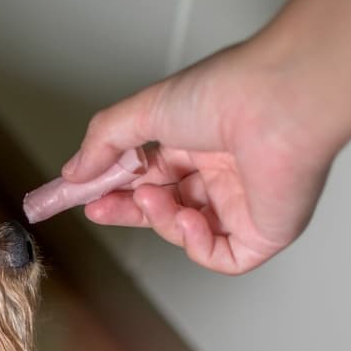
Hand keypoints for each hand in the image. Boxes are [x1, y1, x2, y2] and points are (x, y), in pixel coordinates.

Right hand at [63, 40, 334, 274]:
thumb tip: (73, 173)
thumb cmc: (224, 94)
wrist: (277, 104)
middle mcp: (224, 173)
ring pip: (186, 232)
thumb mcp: (141, 113)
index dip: (113, 187)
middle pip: (163, 206)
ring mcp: (244, 205)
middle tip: (96, 208)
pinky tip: (189, 218)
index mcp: (200, 141)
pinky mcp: (263, 233)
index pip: (147, 174)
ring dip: (159, 219)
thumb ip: (102, 144)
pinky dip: (195, 243)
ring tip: (153, 197)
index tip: (79, 195)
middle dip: (127, 209)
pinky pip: (219, 256)